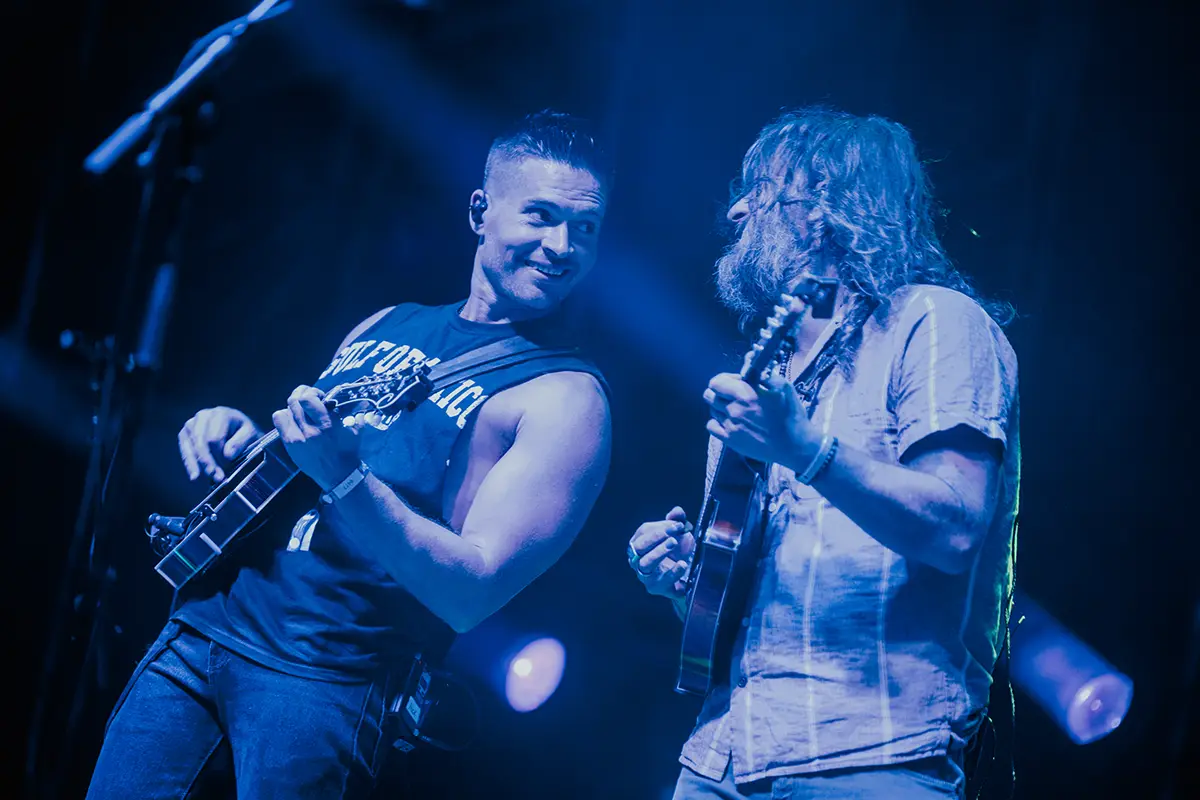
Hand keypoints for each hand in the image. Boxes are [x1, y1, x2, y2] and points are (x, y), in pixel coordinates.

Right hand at [178, 406, 260, 481]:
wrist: (238, 428)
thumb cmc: (245, 432)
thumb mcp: (251, 434)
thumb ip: (240, 442)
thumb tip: (227, 454)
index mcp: (221, 414)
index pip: (214, 438)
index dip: (219, 455)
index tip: (227, 468)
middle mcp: (204, 416)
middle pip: (201, 442)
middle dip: (208, 461)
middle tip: (217, 477)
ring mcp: (192, 423)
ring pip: (190, 446)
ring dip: (197, 464)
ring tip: (203, 479)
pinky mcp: (186, 433)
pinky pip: (185, 449)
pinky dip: (189, 463)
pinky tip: (194, 476)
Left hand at [272, 385, 373, 490]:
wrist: (338, 475)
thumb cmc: (348, 452)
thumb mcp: (355, 432)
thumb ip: (355, 416)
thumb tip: (357, 404)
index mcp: (327, 424)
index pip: (308, 399)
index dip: (311, 392)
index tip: (318, 396)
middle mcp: (309, 430)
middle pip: (294, 402)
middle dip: (300, 395)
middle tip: (306, 398)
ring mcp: (297, 438)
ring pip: (285, 410)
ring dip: (292, 407)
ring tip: (299, 411)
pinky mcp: (290, 445)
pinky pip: (279, 423)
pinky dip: (284, 417)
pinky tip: (292, 421)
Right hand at [628, 506, 695, 598]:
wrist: (687, 574)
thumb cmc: (678, 551)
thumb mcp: (679, 533)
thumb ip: (677, 520)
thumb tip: (677, 511)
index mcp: (640, 543)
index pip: (643, 532)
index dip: (658, 527)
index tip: (677, 524)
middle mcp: (637, 560)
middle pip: (638, 547)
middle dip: (655, 538)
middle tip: (673, 534)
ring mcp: (645, 575)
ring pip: (645, 563)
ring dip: (659, 552)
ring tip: (674, 543)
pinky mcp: (657, 588)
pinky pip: (661, 582)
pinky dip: (673, 572)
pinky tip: (683, 564)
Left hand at [703, 372, 820, 468]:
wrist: (795, 445)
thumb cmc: (791, 415)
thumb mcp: (783, 387)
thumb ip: (763, 374)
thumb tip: (750, 367)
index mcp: (745, 394)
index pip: (716, 382)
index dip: (725, 379)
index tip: (737, 382)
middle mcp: (733, 410)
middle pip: (710, 395)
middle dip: (720, 392)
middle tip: (735, 395)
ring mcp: (730, 426)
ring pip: (712, 410)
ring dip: (721, 406)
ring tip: (737, 409)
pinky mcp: (730, 441)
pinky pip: (712, 426)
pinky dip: (718, 422)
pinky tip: (731, 422)